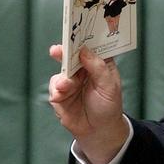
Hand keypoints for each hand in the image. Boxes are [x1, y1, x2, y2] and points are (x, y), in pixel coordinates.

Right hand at [48, 45, 127, 163]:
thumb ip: (98, 68)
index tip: (75, 33)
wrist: (98, 130)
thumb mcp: (109, 85)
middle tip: (57, 50)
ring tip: (66, 86)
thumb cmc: (108, 105)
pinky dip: (57, 91)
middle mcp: (82, 70)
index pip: (89, 47)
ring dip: (62, 78)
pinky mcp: (60, 94)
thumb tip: (84, 51)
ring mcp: (70, 81)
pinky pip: (54, 88)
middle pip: (70, 56)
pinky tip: (61, 95)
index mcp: (98, 63)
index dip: (82, 39)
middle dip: (63, 52)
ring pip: (61, 73)